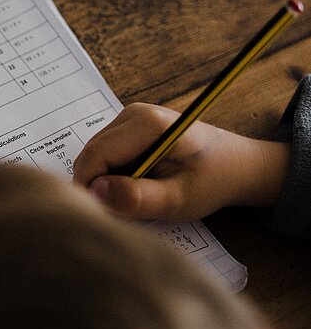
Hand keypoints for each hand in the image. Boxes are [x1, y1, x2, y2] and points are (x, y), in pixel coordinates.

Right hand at [73, 103, 289, 220]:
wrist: (237, 165)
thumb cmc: (213, 182)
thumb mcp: (178, 200)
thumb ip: (137, 198)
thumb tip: (95, 193)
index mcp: (147, 124)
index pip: (94, 156)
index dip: (90, 188)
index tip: (104, 215)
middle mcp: (133, 113)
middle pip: (91, 155)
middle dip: (99, 186)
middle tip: (126, 209)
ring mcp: (129, 117)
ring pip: (95, 157)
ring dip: (107, 182)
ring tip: (139, 194)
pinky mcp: (128, 127)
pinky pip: (105, 155)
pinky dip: (113, 175)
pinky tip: (139, 183)